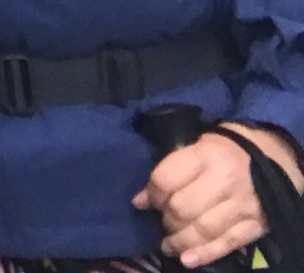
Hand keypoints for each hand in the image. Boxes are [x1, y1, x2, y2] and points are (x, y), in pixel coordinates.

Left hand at [136, 124, 303, 268]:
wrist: (267, 157)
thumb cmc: (220, 152)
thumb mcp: (194, 149)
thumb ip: (169, 171)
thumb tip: (140, 201)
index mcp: (205, 156)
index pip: (166, 180)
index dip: (151, 195)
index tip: (143, 203)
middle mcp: (225, 180)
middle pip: (183, 208)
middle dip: (166, 220)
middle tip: (162, 223)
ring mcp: (242, 204)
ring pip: (203, 229)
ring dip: (180, 242)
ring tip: (168, 245)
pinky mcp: (256, 224)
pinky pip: (227, 243)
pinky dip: (205, 254)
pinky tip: (187, 259)